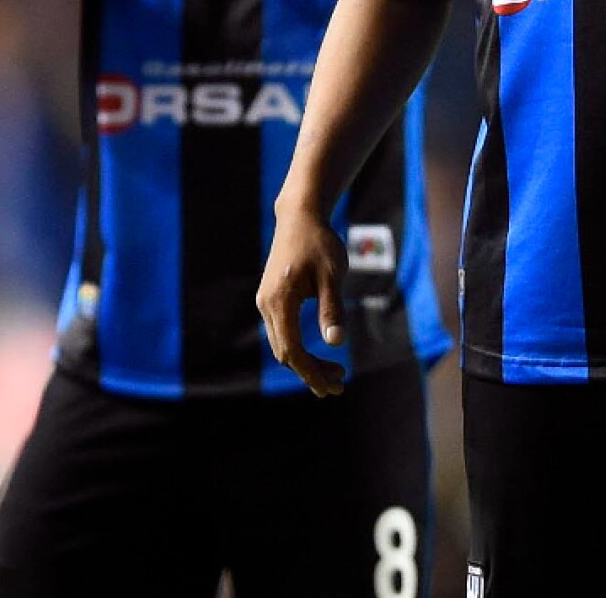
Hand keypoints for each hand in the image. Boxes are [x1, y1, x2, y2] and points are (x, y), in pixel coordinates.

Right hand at [256, 201, 348, 396]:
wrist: (300, 217)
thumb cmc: (319, 243)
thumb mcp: (332, 275)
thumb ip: (332, 308)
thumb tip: (335, 342)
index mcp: (279, 300)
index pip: (292, 350)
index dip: (311, 373)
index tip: (331, 388)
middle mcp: (266, 304)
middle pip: (285, 353)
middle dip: (311, 372)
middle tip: (340, 383)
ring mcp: (266, 301)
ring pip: (282, 344)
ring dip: (305, 363)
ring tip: (334, 372)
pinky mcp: (270, 298)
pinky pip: (281, 333)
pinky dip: (298, 348)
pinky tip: (317, 354)